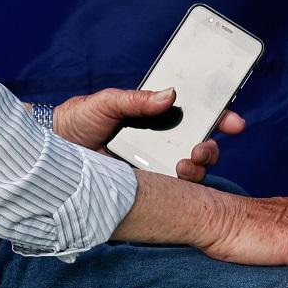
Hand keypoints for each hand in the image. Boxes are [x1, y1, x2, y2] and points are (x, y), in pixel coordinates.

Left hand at [52, 88, 243, 183]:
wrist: (52, 151)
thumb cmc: (79, 120)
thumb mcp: (106, 103)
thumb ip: (136, 100)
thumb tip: (171, 94)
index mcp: (156, 118)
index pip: (196, 115)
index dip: (220, 117)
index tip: (234, 121)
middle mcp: (162, 143)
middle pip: (202, 146)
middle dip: (212, 148)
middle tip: (202, 147)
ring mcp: (156, 166)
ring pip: (194, 171)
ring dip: (199, 168)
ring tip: (185, 165)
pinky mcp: (148, 189)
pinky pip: (174, 192)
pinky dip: (183, 189)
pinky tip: (175, 181)